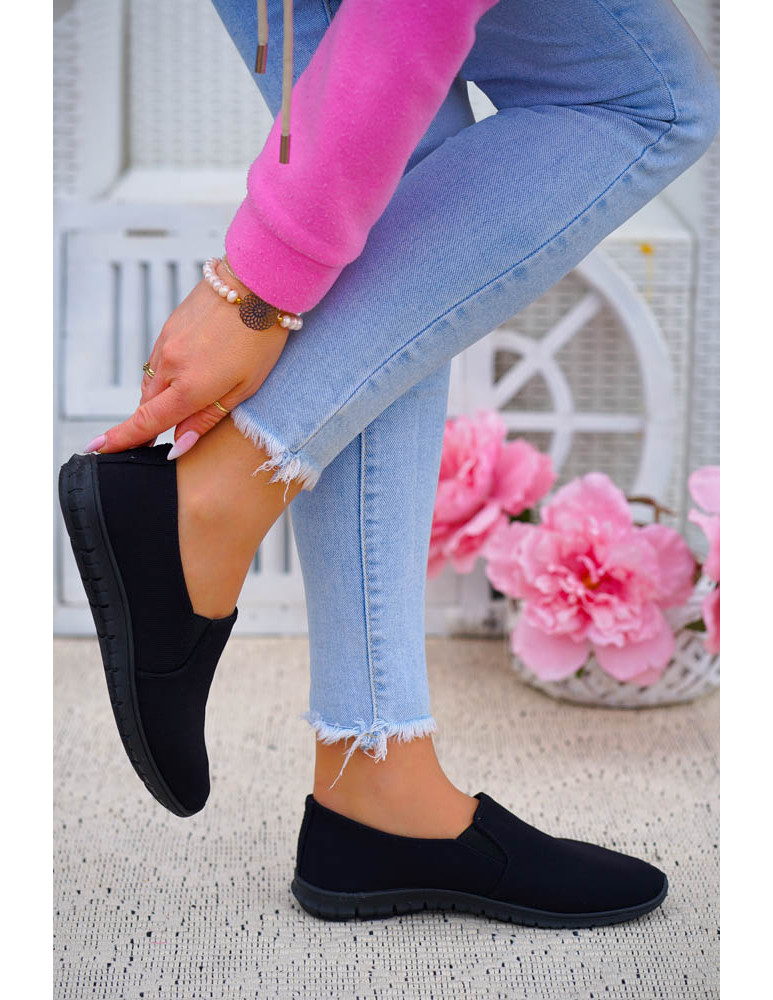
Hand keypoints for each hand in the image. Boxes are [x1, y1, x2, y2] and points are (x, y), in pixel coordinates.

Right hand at [85, 260, 288, 456]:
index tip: (98, 450)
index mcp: (190, 386)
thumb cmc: (259, 339)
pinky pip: (157, 361)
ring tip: (185, 401)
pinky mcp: (168, 327)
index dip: (122, 439)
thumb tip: (178, 444)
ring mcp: (166, 343)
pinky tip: (188, 373)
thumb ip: (206, 419)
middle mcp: (170, 365)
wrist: (256, 284)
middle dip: (148, 423)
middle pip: (147, 405)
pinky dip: (165, 375)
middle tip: (155, 439)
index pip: (147, 421)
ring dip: (160, 398)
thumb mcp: (243, 388)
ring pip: (151, 383)